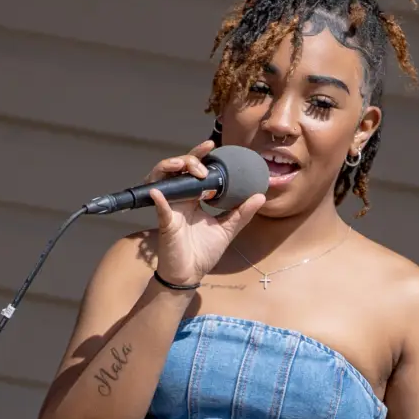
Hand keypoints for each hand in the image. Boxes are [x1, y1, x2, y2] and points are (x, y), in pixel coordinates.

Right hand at [145, 140, 265, 287]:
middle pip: (178, 169)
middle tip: (204, 164)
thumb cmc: (204, 252)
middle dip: (190, 159)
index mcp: (194, 198)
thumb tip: (260, 196)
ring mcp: (170, 207)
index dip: (200, 155)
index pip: (195, 170)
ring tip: (187, 167)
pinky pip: (160, 206)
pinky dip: (158, 197)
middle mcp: (180, 199)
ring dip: (172, 167)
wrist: (190, 274)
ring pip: (163, 178)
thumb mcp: (228, 229)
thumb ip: (242, 213)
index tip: (212, 145)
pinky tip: (159, 192)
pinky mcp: (165, 221)